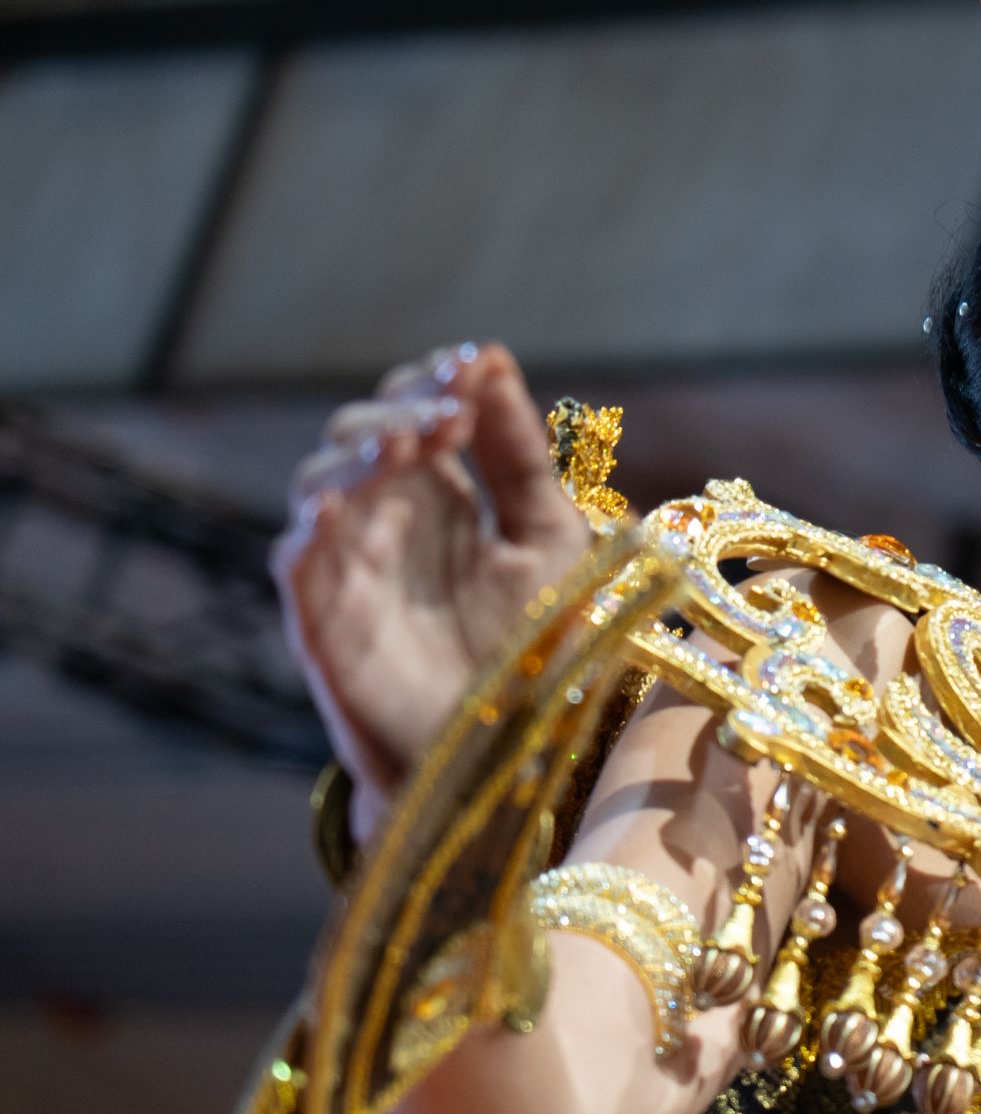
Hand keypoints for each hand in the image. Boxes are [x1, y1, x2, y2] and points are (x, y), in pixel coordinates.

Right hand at [275, 343, 592, 832]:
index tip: (473, 366)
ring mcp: (350, 567)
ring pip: (321, 484)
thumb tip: (491, 358)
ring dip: (359, 455)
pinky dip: (312, 527)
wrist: (510, 755)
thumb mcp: (549, 540)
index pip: (418, 414)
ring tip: (409, 442)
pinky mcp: (322, 622)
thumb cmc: (532, 647)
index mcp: (442, 496)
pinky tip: (340, 502)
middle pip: (364, 437)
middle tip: (449, 410)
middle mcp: (388, 521)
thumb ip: (518, 459)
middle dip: (401, 412)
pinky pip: (298, 562)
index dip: (435, 384)